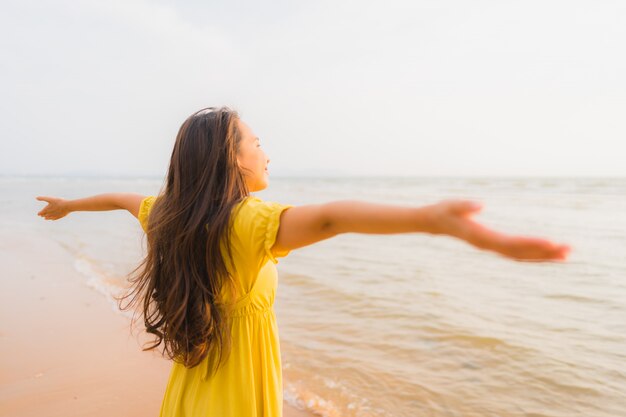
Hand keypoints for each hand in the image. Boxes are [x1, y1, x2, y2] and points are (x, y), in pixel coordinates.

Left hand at [36, 196, 70, 219]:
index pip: (41, 213)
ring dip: (47, 218)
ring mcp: (55, 215)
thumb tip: (36, 197)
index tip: (38, 214)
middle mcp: (50, 214)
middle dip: (43, 215)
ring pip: (50, 218)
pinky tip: (53, 219)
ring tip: (46, 218)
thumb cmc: (59, 202)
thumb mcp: (50, 199)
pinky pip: (55, 218)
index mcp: (47, 210)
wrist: (67, 206)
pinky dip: (53, 219)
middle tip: (41, 216)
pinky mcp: (60, 216)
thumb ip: (43, 198)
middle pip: (45, 215)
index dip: (39, 213)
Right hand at [428, 199, 570, 261]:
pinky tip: (549, 253)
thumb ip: (465, 205)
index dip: (531, 243)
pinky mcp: (494, 245)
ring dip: (543, 256)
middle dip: (544, 253)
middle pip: (520, 253)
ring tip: (567, 254)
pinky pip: (517, 253)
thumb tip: (481, 205)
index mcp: (480, 237)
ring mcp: (492, 247)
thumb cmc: (443, 210)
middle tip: (568, 250)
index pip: (510, 243)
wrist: (434, 222)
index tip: (550, 242)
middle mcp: (488, 246)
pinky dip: (534, 254)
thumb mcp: (451, 205)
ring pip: (521, 256)